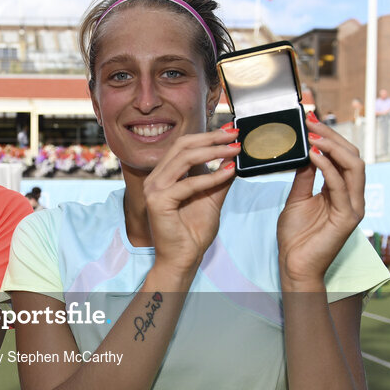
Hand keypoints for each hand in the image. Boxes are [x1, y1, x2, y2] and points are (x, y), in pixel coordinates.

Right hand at [143, 127, 239, 275]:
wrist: (183, 259)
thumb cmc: (193, 231)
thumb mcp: (212, 197)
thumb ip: (219, 177)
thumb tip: (234, 156)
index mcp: (164, 175)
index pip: (184, 145)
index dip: (207, 135)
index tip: (231, 131)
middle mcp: (155, 179)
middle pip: (182, 146)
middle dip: (211, 138)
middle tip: (235, 135)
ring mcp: (154, 189)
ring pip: (185, 159)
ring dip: (213, 152)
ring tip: (235, 150)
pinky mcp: (158, 202)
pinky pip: (189, 184)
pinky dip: (211, 177)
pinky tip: (229, 173)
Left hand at [277, 114, 365, 288]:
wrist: (294, 264)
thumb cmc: (296, 235)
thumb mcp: (297, 198)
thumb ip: (305, 176)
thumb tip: (306, 150)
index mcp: (342, 190)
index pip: (342, 156)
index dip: (329, 136)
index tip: (310, 121)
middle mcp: (352, 196)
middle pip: (352, 156)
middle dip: (332, 136)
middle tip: (311, 121)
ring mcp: (354, 206)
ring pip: (354, 166)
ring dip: (333, 146)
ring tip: (313, 134)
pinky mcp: (348, 217)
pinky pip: (340, 185)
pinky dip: (328, 167)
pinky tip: (313, 154)